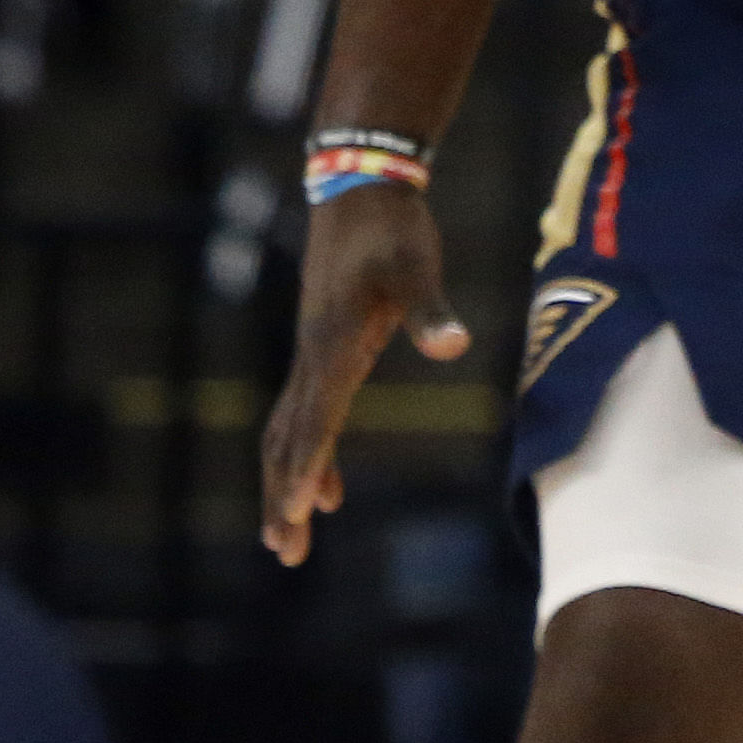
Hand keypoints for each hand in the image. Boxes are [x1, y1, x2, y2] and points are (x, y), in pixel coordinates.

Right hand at [260, 183, 469, 564]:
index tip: (297, 516)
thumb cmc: (393, 230)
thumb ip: (433, 313)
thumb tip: (456, 345)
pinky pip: (306, 415)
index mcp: (335, 345)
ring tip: (291, 537)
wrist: (359, 189)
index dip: (308, 468)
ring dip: (290, 484)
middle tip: (285, 553)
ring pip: (289, 433)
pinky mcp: (321, 347)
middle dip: (285, 498)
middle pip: (289, 440)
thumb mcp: (418, 267)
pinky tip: (330, 487)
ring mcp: (311, 353)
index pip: (317, 419)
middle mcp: (313, 356)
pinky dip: (311, 454)